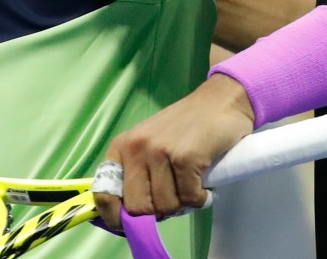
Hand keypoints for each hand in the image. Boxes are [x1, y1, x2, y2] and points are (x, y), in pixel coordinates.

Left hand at [94, 75, 254, 229]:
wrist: (220, 100)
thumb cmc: (186, 126)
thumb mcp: (150, 143)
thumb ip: (137, 173)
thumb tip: (128, 216)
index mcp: (122, 146)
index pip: (105, 194)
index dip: (118, 218)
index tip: (134, 225)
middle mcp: (137, 147)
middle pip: (137, 208)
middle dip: (158, 212)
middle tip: (173, 199)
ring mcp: (161, 151)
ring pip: (165, 206)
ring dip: (182, 204)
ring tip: (190, 186)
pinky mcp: (186, 157)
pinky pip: (189, 198)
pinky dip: (199, 199)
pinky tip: (203, 185)